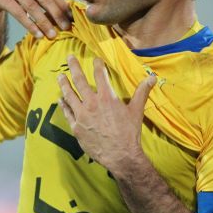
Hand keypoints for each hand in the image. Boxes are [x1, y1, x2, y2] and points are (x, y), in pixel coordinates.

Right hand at [0, 0, 70, 38]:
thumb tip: (67, 14)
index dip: (63, 7)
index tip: (72, 20)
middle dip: (57, 15)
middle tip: (66, 28)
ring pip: (32, 7)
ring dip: (44, 23)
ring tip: (52, 35)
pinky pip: (18, 13)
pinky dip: (30, 25)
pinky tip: (37, 34)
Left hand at [57, 56, 155, 176]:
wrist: (120, 155)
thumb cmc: (129, 133)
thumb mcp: (137, 111)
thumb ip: (142, 92)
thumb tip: (152, 78)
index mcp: (107, 97)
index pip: (100, 75)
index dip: (97, 65)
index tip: (95, 59)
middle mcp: (92, 103)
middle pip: (80, 81)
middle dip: (74, 67)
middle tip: (69, 57)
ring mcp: (82, 115)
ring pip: (69, 95)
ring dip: (64, 84)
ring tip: (60, 76)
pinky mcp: (76, 127)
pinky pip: (67, 113)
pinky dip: (63, 105)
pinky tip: (60, 99)